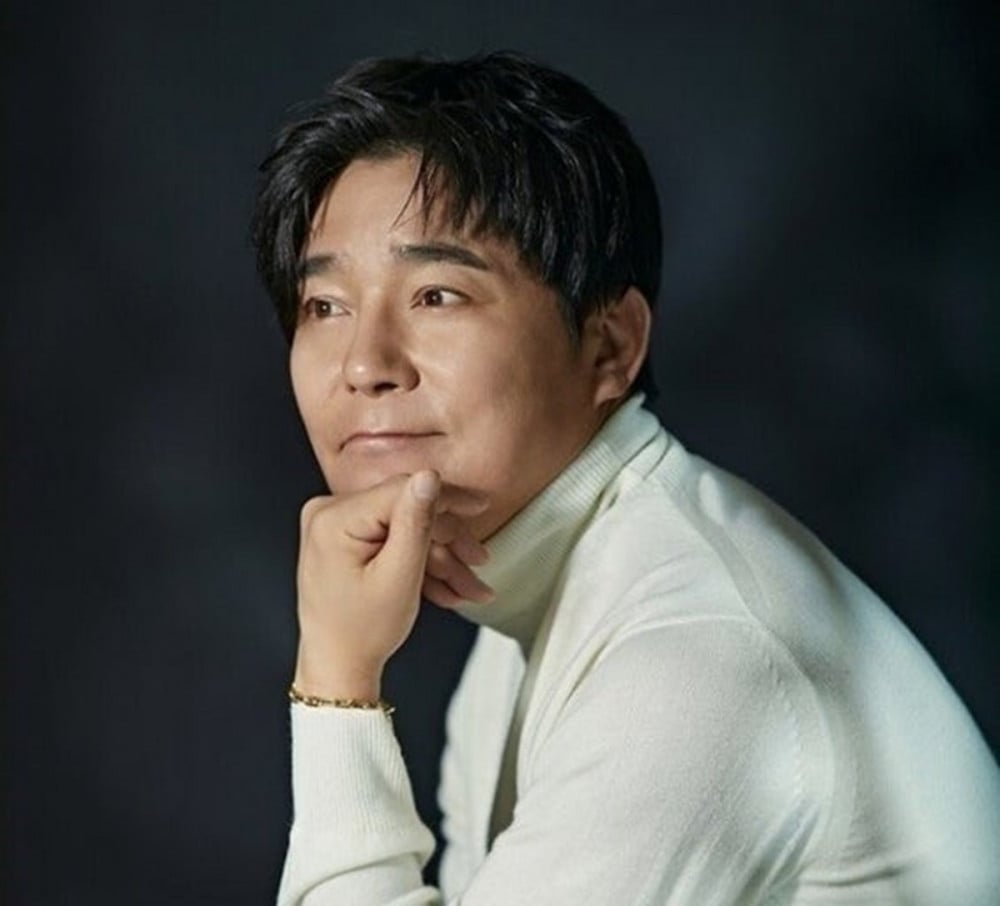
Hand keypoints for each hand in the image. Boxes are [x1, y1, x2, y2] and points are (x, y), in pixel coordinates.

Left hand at [293, 471, 493, 698]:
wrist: (337, 668)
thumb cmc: (360, 634)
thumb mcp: (399, 577)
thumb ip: (416, 522)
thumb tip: (429, 476)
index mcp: (334, 518)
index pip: (403, 490)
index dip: (448, 498)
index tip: (480, 505)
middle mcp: (327, 513)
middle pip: (406, 510)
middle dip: (447, 542)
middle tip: (478, 563)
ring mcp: (333, 525)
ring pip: (404, 527)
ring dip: (439, 558)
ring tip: (467, 587)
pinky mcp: (343, 538)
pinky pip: (390, 538)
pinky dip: (418, 561)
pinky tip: (444, 586)